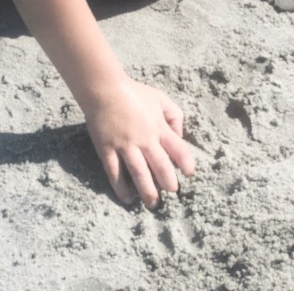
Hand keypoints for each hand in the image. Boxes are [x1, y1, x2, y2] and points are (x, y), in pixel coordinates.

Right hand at [84, 78, 194, 207]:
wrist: (104, 89)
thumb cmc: (134, 93)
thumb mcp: (160, 98)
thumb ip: (174, 116)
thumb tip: (179, 135)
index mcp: (158, 127)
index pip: (178, 150)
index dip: (186, 164)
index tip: (189, 174)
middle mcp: (144, 139)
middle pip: (161, 167)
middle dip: (169, 184)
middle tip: (172, 193)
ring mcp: (125, 146)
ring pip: (140, 175)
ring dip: (148, 192)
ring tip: (153, 204)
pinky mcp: (107, 150)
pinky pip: (115, 173)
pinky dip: (121, 188)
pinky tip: (127, 199)